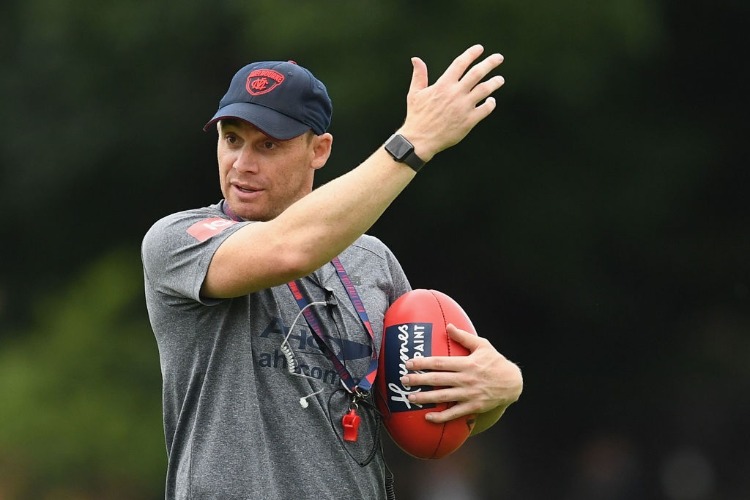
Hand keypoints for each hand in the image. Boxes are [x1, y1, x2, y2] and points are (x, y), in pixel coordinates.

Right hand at [399, 44, 505, 162]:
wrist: (420, 140)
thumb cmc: (417, 116)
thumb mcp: (415, 93)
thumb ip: (419, 75)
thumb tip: (416, 59)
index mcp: (443, 85)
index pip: (460, 64)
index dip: (471, 54)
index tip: (480, 49)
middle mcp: (455, 94)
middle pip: (477, 73)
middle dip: (490, 63)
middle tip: (499, 58)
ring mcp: (463, 107)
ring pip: (484, 90)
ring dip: (494, 83)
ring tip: (500, 80)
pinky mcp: (468, 121)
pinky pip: (485, 109)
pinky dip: (490, 104)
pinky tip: (491, 101)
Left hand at [399, 323, 522, 423]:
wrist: (513, 383)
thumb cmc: (495, 362)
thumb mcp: (482, 345)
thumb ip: (464, 337)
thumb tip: (449, 326)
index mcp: (466, 363)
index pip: (440, 362)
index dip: (423, 363)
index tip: (409, 363)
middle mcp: (466, 379)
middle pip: (438, 380)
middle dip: (419, 380)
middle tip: (403, 380)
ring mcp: (469, 394)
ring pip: (443, 397)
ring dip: (425, 398)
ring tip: (411, 398)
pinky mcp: (473, 407)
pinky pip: (454, 413)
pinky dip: (441, 417)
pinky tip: (428, 417)